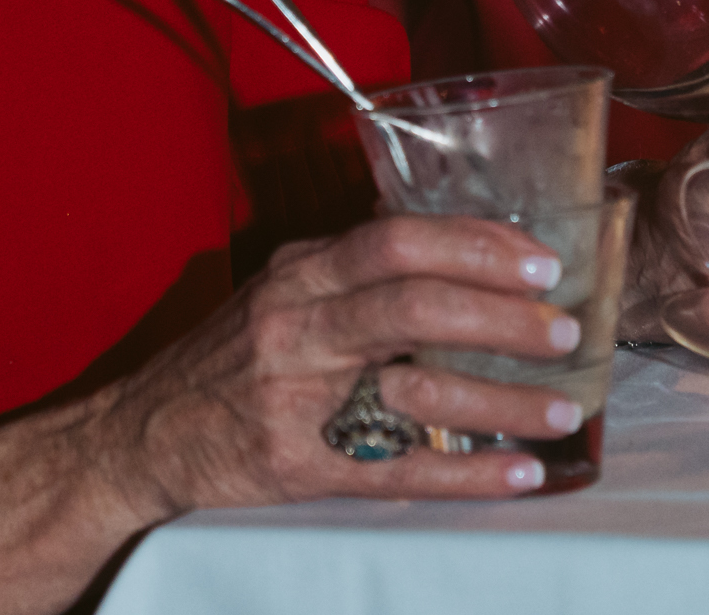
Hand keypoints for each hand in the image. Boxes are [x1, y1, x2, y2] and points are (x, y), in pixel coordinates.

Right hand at [91, 212, 584, 514]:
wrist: (145, 435)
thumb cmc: (228, 356)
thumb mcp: (280, 287)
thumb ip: (354, 265)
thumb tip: (449, 236)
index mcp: (301, 275)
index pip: (395, 241)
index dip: (475, 246)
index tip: (540, 262)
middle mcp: (299, 329)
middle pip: (412, 307)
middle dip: (501, 317)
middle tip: (564, 328)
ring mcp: (300, 402)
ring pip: (415, 393)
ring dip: (501, 402)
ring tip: (564, 407)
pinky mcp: (303, 467)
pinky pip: (400, 472)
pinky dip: (468, 473)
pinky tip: (519, 471)